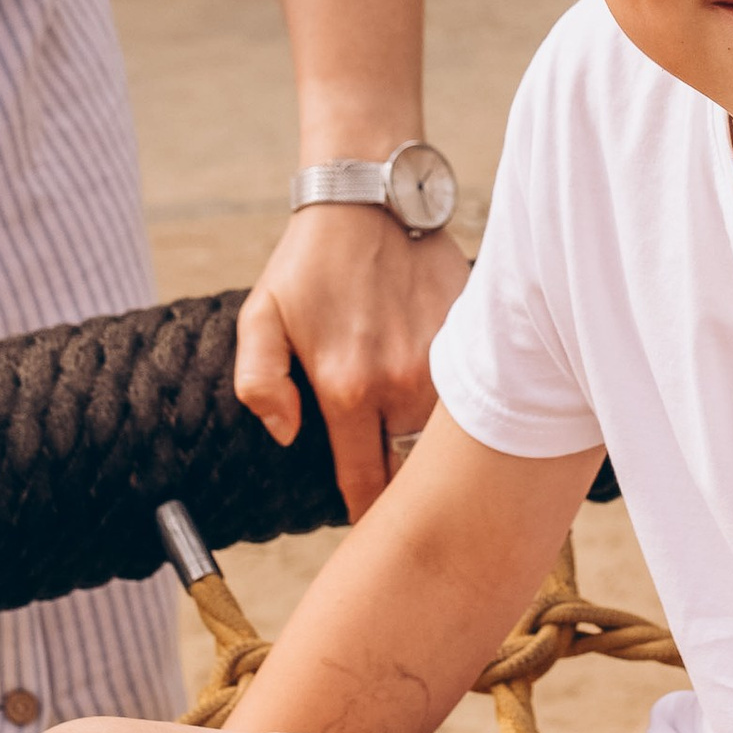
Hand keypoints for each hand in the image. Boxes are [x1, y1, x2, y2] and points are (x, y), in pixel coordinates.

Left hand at [234, 205, 470, 515]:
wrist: (371, 200)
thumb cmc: (309, 264)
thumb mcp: (260, 316)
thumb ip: (259, 382)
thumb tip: (285, 434)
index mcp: (348, 390)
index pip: (366, 483)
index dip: (368, 514)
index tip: (370, 532)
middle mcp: (403, 384)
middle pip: (415, 470)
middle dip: (409, 493)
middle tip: (405, 510)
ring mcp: (445, 363)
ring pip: (449, 439)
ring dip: (440, 453)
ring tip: (433, 470)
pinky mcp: (470, 340)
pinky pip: (472, 395)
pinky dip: (463, 410)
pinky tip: (458, 415)